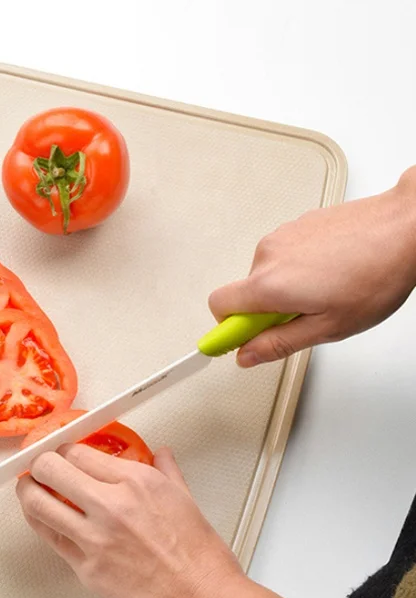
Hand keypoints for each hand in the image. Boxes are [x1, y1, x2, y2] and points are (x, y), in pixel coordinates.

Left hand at [16, 444, 244, 597]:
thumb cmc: (202, 559)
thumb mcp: (186, 500)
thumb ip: (167, 471)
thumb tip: (160, 453)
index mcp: (137, 481)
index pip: (78, 452)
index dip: (62, 449)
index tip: (58, 452)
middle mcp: (112, 503)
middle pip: (51, 468)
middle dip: (39, 464)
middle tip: (38, 467)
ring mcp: (95, 537)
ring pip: (39, 503)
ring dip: (27, 492)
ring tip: (28, 488)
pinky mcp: (86, 568)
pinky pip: (50, 538)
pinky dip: (39, 523)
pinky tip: (39, 517)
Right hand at [209, 167, 415, 366]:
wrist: (407, 227)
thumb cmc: (377, 273)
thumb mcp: (328, 327)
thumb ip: (278, 343)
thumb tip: (247, 354)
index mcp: (268, 284)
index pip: (218, 307)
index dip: (228, 328)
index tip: (241, 339)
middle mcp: (268, 256)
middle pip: (244, 293)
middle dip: (266, 310)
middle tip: (305, 316)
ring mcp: (282, 236)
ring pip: (266, 274)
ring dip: (285, 287)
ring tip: (326, 290)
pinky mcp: (297, 224)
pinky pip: (284, 255)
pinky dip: (299, 267)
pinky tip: (331, 270)